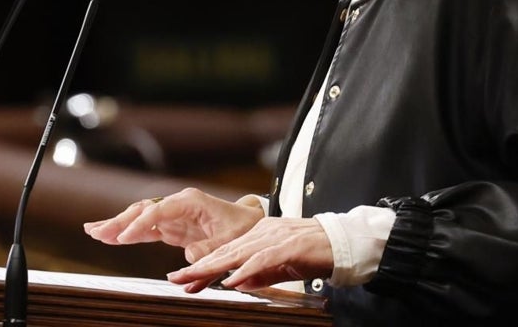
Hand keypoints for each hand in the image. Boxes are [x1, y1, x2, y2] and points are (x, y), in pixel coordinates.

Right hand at [83, 187, 263, 262]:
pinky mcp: (170, 227)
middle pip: (143, 210)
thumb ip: (208, 248)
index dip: (140, 223)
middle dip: (119, 220)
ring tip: (93, 231)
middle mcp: (177, 205)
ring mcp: (172, 215)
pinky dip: (128, 233)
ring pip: (139, 217)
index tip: (124, 237)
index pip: (158, 210)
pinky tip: (110, 237)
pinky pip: (145, 229)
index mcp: (190, 202)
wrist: (249, 224)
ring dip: (117, 225)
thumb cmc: (241, 228)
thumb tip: (188, 256)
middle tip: (96, 231)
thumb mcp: (230, 240)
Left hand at [165, 216, 333, 292]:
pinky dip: (244, 270)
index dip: (203, 265)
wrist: (341, 241)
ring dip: (213, 267)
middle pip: (224, 252)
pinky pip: (261, 260)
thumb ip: (259, 274)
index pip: (225, 252)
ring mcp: (273, 238)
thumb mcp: (280, 266)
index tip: (183, 277)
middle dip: (198, 266)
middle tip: (176, 278)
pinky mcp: (287, 246)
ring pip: (236, 253)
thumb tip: (237, 283)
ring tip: (193, 277)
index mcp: (259, 236)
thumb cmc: (313, 253)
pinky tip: (231, 279)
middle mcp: (261, 233)